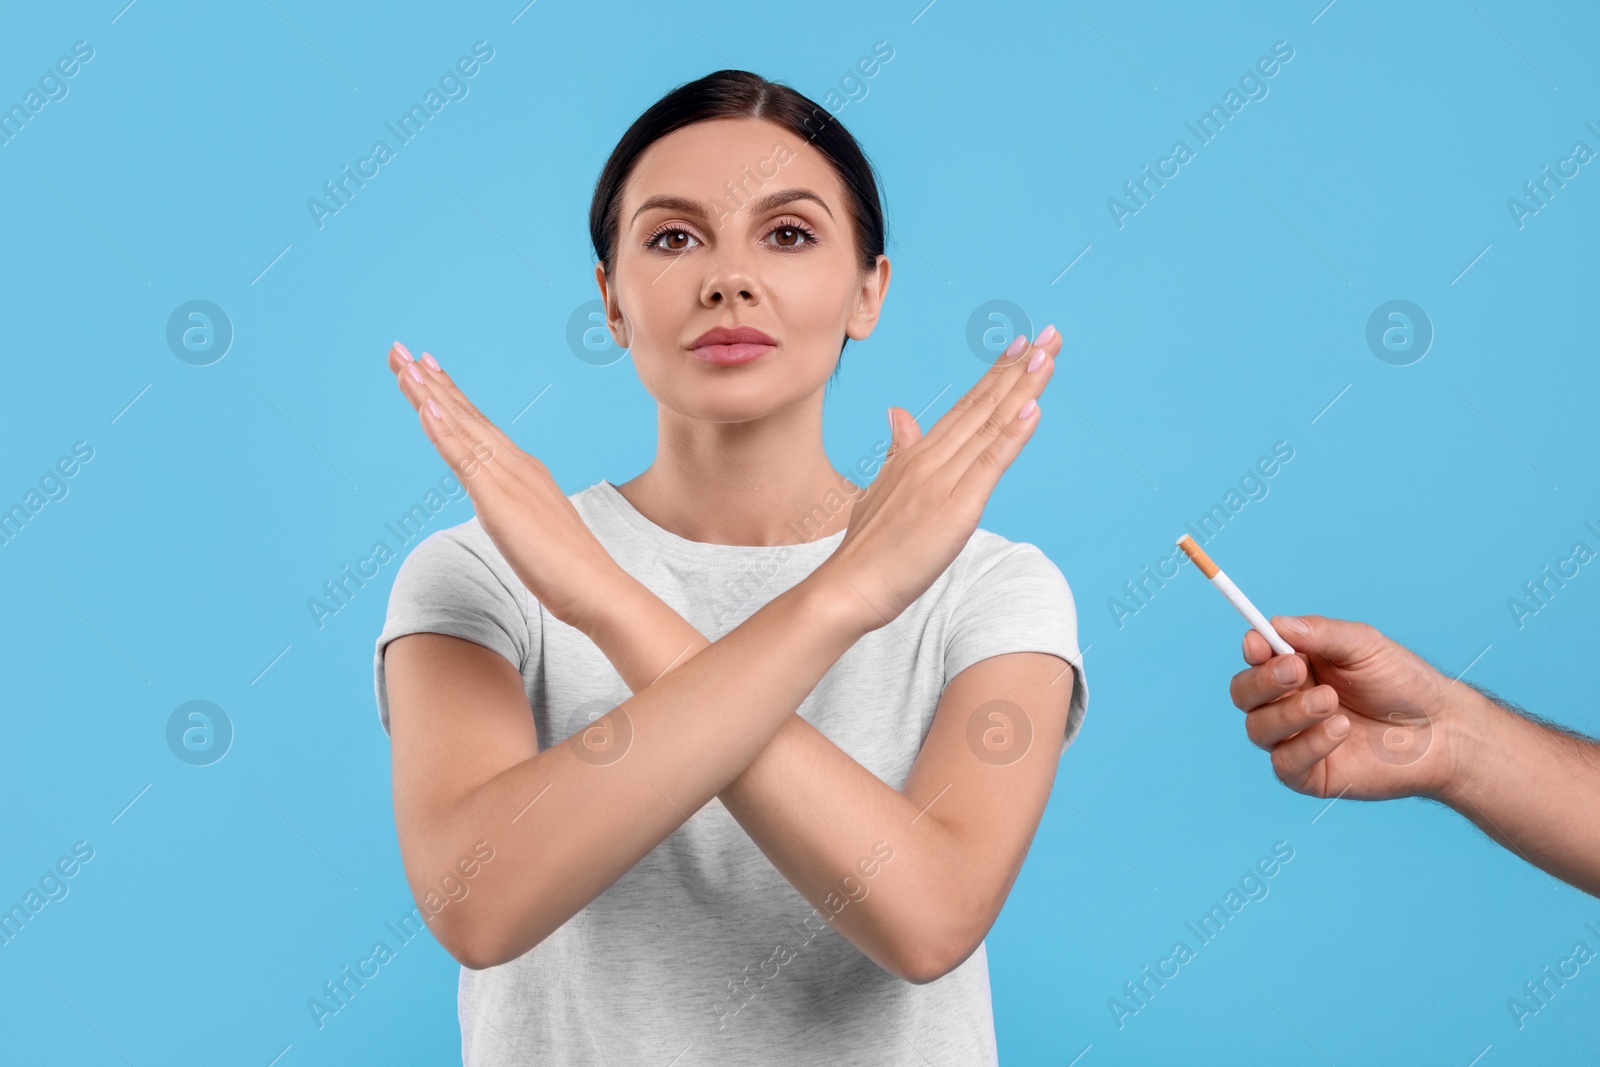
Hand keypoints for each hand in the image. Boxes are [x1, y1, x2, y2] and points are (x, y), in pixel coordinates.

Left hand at [386, 343, 627, 634]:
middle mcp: (515, 465)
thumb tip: (501, 508)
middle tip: (401, 351)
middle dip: (431, 382)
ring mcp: (508, 479)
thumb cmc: (569, 568)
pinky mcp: (499, 500)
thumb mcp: (532, 530)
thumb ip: (514, 511)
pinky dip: (444, 430)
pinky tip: (426, 407)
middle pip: (465, 416)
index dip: (450, 397)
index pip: (479, 426)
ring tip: (406, 364)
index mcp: (522, 471)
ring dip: (430, 394)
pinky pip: (465, 459)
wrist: (596, 587)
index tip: (427, 369)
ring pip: (461, 427)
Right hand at [813, 326, 1060, 631]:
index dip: (995, 375)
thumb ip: (898, 449)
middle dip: (1018, 369)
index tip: (1020, 346)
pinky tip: (1033, 408)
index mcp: (918, 454)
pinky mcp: (957, 507)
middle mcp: (931, 458)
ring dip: (1022, 388)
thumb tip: (899, 414)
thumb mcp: (882, 488)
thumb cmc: (867, 548)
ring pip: (990, 425)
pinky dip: (1013, 435)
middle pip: (982, 406)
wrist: (849, 585)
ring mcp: (943, 480)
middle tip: (1050, 335)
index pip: (965, 406)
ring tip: (1046, 356)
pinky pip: (990, 463)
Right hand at [1229, 614, 1465, 800]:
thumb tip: (1274, 624)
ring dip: (1289, 712)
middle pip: (1243, 693)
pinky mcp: (1309, 775)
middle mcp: (1288, 702)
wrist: (1443, 730)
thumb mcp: (1364, 645)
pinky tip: (1340, 730)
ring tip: (1331, 703)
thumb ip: (1319, 633)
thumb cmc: (1404, 683)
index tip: (1260, 643)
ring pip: (1257, 728)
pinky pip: (1284, 762)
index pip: (1254, 658)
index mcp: (1296, 667)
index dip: (1251, 649)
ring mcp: (1295, 739)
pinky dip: (1307, 744)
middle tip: (1297, 671)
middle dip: (1262, 681)